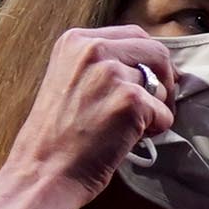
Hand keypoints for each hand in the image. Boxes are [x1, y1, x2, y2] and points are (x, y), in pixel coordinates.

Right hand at [2, 25, 175, 196]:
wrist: (43, 172)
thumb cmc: (56, 137)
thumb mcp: (68, 80)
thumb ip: (100, 65)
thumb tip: (146, 65)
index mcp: (76, 41)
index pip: (134, 36)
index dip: (149, 60)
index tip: (152, 80)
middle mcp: (94, 50)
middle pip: (155, 52)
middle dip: (165, 80)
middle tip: (156, 106)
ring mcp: (113, 74)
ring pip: (161, 86)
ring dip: (155, 109)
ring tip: (128, 129)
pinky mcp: (130, 101)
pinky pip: (164, 114)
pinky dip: (155, 131)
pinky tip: (129, 141)